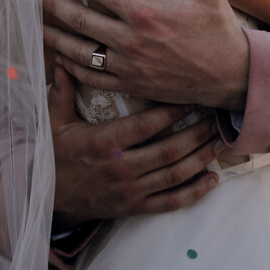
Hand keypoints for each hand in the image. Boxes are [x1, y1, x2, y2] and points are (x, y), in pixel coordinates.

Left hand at [42, 0, 249, 110]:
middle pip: (81, 21)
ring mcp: (129, 67)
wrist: (231, 77)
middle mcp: (132, 42)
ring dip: (55, 38)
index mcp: (146, 14)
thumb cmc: (219, 30)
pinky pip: (93, 79)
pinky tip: (59, 60)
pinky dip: (73, 70)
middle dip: (52, 6)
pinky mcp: (131, 86)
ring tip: (33, 27)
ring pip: (81, 52)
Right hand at [49, 66, 221, 226]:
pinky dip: (195, 192)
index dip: (171, 111)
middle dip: (196, 133)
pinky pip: (170, 203)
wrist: (48, 198)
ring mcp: (130, 191)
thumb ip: (62, 91)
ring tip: (221, 141)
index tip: (190, 96)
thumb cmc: (55, 155)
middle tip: (216, 117)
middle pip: (168, 150)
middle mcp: (120, 168)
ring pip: (174, 175)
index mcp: (103, 143)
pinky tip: (213, 179)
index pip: (144, 125)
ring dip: (201, 158)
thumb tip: (64, 61)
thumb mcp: (55, 122)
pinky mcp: (134, 208)